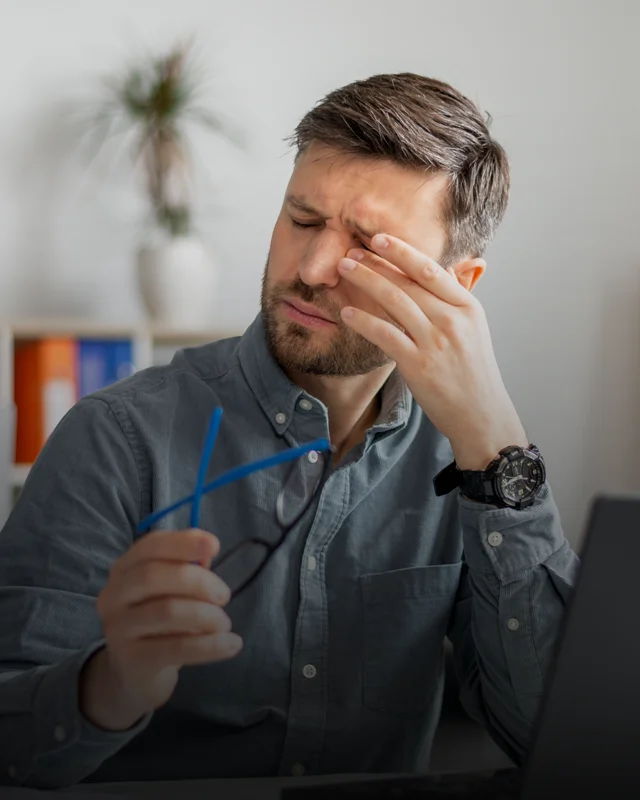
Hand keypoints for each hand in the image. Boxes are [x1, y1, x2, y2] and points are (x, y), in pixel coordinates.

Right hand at [80, 529, 241, 730]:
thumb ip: (188, 568)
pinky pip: (177, 648)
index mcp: (124, 570)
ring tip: (224, 623)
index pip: (150, 546)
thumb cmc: (160, 622)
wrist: (135, 676)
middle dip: (199, 581)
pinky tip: (232, 644)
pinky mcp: (133, 661)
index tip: (214, 545)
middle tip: (224, 596)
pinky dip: (211, 645)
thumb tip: (208, 550)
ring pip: (168, 611)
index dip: (183, 542)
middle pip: (153, 576)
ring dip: (207, 615)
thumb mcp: (171, 592)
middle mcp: (113, 596)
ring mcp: (119, 629)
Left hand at [337, 235, 527, 469]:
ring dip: (366, 282)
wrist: (481, 414)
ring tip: (344, 270)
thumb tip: (443, 270)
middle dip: (376, 263)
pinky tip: (347, 313)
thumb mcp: (473, 329)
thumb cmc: (473, 372)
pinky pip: (385, 335)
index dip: (402, 251)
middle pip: (408, 282)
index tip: (378, 238)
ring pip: (395, 302)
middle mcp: (452, 320)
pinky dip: (364, 321)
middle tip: (350, 251)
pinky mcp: (418, 365)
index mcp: (468, 306)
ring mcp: (435, 342)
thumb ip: (455, 299)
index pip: (430, 269)